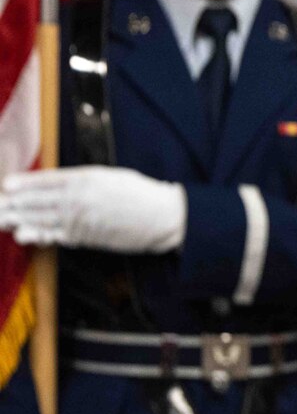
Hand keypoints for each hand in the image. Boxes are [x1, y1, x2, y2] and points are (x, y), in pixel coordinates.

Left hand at [0, 168, 185, 252]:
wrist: (163, 216)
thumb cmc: (140, 193)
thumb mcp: (110, 176)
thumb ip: (83, 179)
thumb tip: (57, 184)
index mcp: (86, 178)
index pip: (47, 181)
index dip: (24, 184)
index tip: (6, 186)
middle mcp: (80, 198)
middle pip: (38, 200)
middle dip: (14, 203)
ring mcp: (81, 219)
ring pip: (42, 219)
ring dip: (19, 220)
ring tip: (2, 220)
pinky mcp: (86, 237)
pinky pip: (57, 236)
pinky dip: (39, 235)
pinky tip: (24, 234)